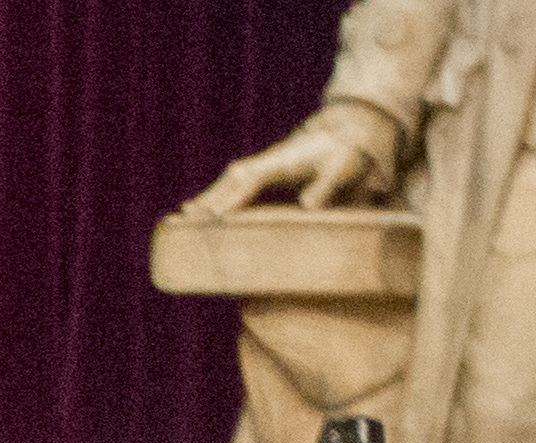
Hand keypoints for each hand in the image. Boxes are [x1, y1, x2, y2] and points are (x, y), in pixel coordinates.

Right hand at [183, 108, 398, 216]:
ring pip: (231, 180)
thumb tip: (308, 207)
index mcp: (283, 162)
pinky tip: (207, 205)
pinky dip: (220, 193)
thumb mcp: (343, 169)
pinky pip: (238, 183)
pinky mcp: (268, 169)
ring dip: (210, 196)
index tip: (213, 216)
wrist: (349, 130)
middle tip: (186, 218)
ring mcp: (266, 163)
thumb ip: (326, 188)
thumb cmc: (346, 153)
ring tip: (186, 214)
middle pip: (232, 180)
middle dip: (210, 198)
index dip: (232, 199)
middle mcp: (269, 161)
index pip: (250, 181)